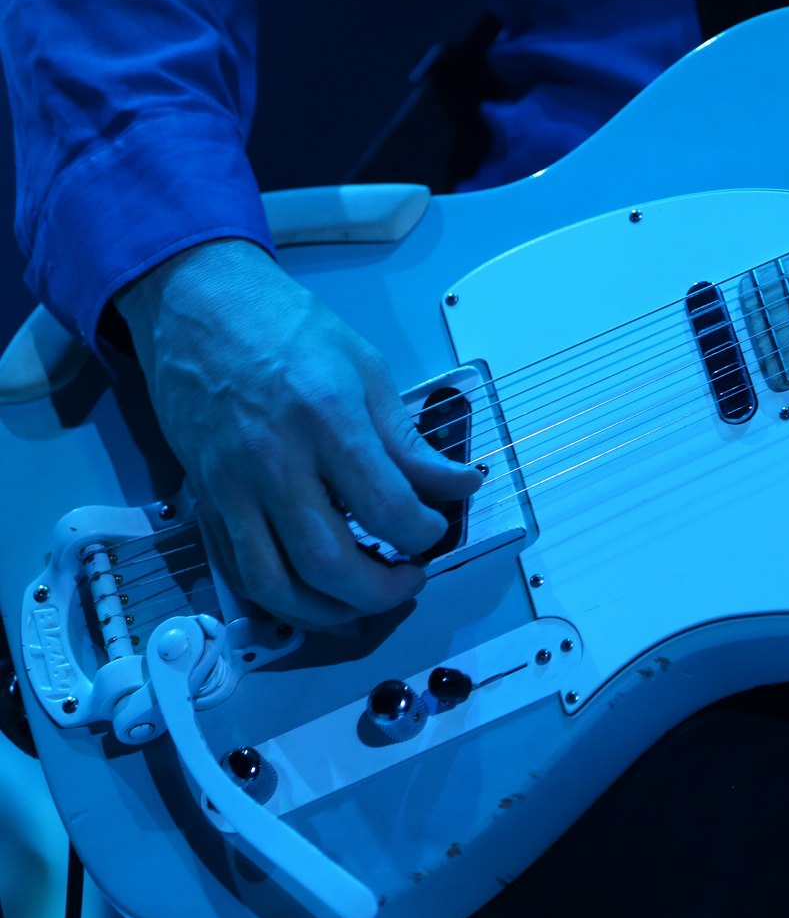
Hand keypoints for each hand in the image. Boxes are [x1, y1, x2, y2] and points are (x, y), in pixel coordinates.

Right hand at [116, 239, 481, 629]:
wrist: (198, 305)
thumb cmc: (289, 329)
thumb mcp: (367, 370)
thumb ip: (411, 442)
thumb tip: (462, 486)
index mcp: (325, 420)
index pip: (385, 508)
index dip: (423, 534)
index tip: (435, 528)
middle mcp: (272, 462)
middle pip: (328, 563)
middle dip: (381, 590)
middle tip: (411, 578)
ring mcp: (230, 487)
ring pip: (276, 584)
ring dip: (330, 612)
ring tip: (368, 600)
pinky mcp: (205, 499)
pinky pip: (240, 572)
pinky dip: (281, 601)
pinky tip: (318, 598)